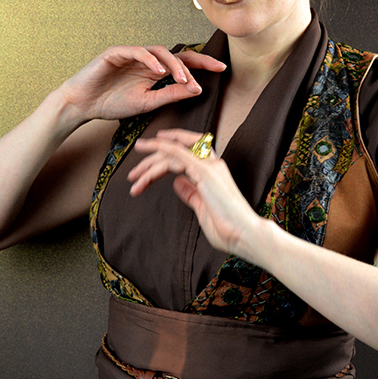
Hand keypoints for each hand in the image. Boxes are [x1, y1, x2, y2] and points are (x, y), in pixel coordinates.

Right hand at [58, 47, 225, 122]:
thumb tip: (196, 89)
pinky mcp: (116, 52)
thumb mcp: (147, 103)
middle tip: (213, 68)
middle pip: (176, 53)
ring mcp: (131, 54)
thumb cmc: (111, 103)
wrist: (82, 105)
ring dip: (174, 64)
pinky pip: (137, 52)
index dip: (202, 65)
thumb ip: (170, 95)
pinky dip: (149, 60)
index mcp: (154, 71)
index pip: (183, 64)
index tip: (222, 69)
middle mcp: (146, 60)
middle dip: (196, 60)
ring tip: (182, 78)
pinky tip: (159, 71)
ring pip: (159, 51)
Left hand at [127, 129, 266, 259]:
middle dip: (151, 159)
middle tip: (132, 175)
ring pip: (172, 152)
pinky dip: (158, 156)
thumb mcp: (203, 208)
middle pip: (176, 148)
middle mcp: (212, 163)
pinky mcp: (204, 171)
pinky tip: (144, 168)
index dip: (169, 144)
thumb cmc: (229, 229)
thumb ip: (191, 194)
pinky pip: (176, 155)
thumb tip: (177, 183)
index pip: (188, 149)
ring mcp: (209, 165)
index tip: (149, 148)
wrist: (245, 235)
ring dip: (148, 165)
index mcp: (213, 171)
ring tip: (133, 179)